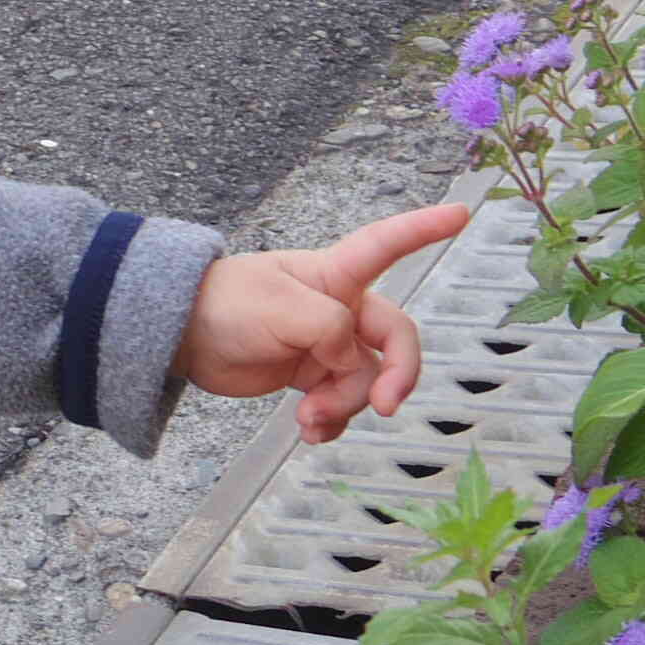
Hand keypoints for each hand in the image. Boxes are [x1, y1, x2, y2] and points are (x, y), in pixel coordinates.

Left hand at [174, 202, 472, 443]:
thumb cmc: (226, 304)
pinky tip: (309, 431)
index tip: (462, 212)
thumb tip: (352, 363)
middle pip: (397, 339)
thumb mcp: (278, 308)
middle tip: (384, 407)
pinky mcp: (313, 377)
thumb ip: (326, 329)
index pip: (387, 245)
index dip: (424, 228)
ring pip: (368, 381)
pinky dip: (332, 424)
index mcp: (336, 275)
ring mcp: (329, 345)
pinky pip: (343, 405)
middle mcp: (342, 309)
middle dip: (398, 375)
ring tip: (308, 420)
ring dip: (346, 407)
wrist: (183, 339)